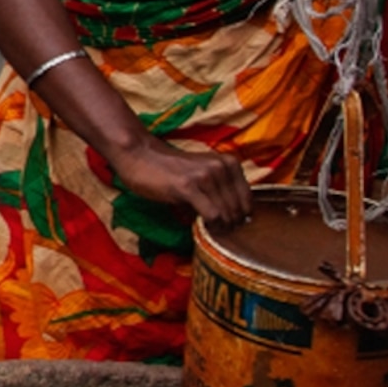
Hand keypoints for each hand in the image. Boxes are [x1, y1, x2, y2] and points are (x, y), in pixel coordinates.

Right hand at [107, 138, 252, 227]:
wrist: (139, 156)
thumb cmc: (170, 168)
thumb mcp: (203, 172)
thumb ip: (220, 189)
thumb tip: (236, 220)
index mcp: (229, 162)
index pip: (248, 199)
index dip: (240, 216)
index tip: (229, 224)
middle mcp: (221, 167)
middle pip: (239, 209)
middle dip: (231, 225)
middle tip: (219, 231)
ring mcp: (205, 175)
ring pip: (227, 214)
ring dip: (221, 227)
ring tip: (210, 229)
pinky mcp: (188, 186)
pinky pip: (211, 215)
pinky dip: (210, 225)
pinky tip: (202, 226)